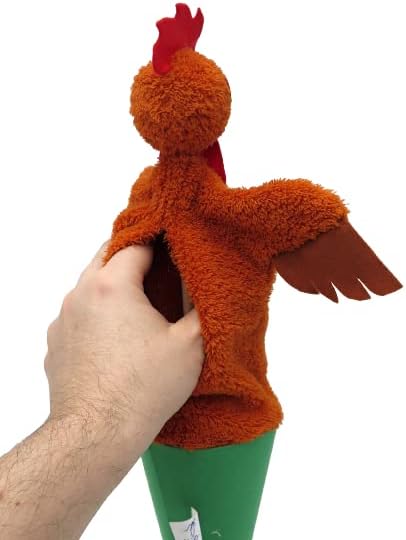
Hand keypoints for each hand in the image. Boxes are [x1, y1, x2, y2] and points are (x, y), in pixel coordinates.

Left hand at [45, 240, 204, 438]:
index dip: (157, 241)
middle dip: (132, 258)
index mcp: (112, 285)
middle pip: (106, 258)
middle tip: (157, 270)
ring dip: (112, 287)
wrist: (97, 434)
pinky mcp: (56, 344)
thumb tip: (205, 288)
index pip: (135, 244)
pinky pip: (78, 316)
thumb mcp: (189, 344)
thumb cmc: (143, 388)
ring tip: (138, 307)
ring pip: (89, 287)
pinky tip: (115, 338)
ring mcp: (63, 320)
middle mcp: (80, 295)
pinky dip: (96, 315)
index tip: (172, 245)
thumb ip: (201, 307)